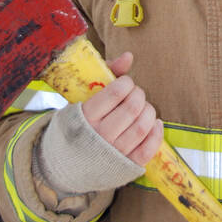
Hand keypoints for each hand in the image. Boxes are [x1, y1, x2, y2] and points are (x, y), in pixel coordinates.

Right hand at [80, 51, 163, 165]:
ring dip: (149, 111)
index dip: (127, 83)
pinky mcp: (126, 166)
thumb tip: (129, 56)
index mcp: (86, 116)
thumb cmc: (78, 124)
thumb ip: (107, 73)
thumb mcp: (83, 98)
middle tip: (136, 94)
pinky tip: (154, 122)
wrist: (65, 163)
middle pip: (132, 108)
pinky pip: (148, 149)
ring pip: (142, 127)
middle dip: (139, 95)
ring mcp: (114, 153)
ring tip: (144, 107)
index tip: (126, 83)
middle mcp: (100, 136)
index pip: (116, 92)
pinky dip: (157, 133)